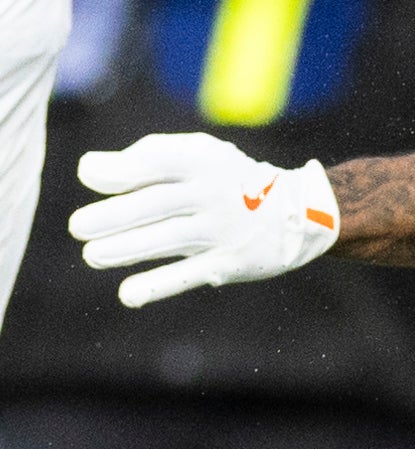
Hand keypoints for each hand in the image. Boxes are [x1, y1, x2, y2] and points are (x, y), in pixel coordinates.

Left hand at [71, 134, 340, 306]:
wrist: (301, 210)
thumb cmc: (229, 179)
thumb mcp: (200, 154)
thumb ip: (148, 157)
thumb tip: (92, 172)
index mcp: (204, 162)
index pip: (157, 162)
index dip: (120, 170)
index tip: (91, 175)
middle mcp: (215, 194)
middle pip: (157, 204)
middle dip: (113, 216)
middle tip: (79, 227)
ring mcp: (224, 231)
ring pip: (169, 239)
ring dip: (127, 248)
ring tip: (93, 255)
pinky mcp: (231, 263)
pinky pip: (191, 274)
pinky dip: (158, 285)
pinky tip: (128, 295)